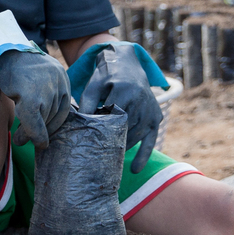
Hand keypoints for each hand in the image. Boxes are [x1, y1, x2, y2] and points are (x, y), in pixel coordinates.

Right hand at [0, 50, 72, 150]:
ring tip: (19, 140)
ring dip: (30, 134)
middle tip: (27, 139)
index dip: (52, 124)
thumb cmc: (10, 64)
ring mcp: (46, 88)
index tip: (44, 133)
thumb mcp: (34, 75)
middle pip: (53, 115)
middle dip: (41, 130)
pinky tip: (18, 140)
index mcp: (61, 74)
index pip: (63, 107)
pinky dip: (29, 134)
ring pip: (42, 120)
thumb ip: (45, 91)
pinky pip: (33, 123)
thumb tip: (45, 121)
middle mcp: (58, 80)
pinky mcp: (32, 96)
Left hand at [80, 43, 162, 172]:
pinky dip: (143, 155)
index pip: (112, 119)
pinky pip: (150, 140)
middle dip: (111, 143)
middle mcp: (141, 101)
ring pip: (134, 136)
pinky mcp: (156, 117)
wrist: (128, 64)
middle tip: (97, 159)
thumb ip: (86, 104)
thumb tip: (77, 126)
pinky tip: (134, 170)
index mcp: (124, 91)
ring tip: (108, 161)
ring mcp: (150, 110)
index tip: (91, 146)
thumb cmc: (107, 76)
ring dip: (122, 147)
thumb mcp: (93, 86)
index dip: (102, 133)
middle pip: (124, 130)